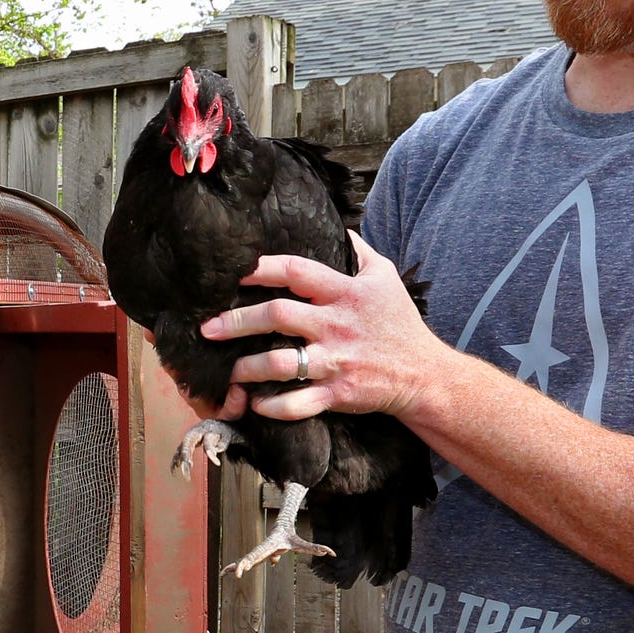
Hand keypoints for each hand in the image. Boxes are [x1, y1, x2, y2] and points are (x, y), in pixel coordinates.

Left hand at [201, 234, 452, 421]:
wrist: (425, 374)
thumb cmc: (399, 323)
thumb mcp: (385, 277)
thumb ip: (358, 251)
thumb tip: (337, 226)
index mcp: (345, 292)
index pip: (296, 271)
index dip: (261, 269)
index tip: (232, 273)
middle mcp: (336, 325)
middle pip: (278, 315)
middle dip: (238, 320)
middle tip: (208, 328)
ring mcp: (336, 361)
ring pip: (282, 363)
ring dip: (248, 367)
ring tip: (227, 370)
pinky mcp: (337, 393)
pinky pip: (298, 403)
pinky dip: (273, 406)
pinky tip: (255, 403)